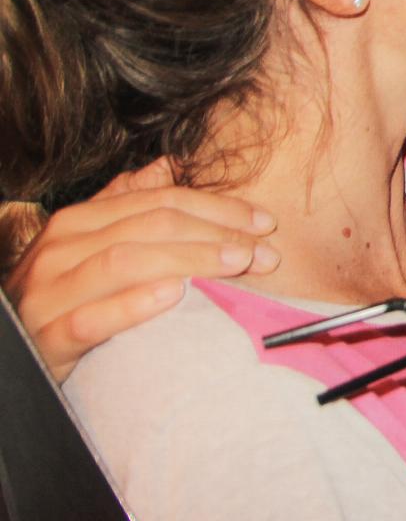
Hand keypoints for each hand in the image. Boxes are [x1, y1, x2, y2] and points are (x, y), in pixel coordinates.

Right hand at [4, 160, 279, 381]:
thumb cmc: (65, 296)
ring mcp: (49, 293)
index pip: (158, 201)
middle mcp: (60, 250)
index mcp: (78, 222)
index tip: (265, 223)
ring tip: (236, 265)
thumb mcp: (92, 247)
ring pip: (125, 263)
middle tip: (265, 251)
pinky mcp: (46, 338)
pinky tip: (173, 296)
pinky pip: (91, 318)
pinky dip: (133, 305)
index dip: (216, 208)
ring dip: (190, 261)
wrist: (14, 355)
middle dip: (215, 234)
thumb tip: (166, 165)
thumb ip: (125, 206)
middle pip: (150, 227)